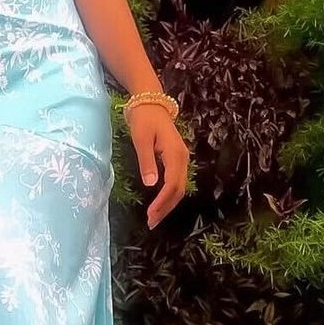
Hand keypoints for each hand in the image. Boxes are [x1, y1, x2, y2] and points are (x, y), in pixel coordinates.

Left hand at [127, 103, 189, 229]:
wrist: (150, 102)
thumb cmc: (144, 119)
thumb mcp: (141, 139)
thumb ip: (146, 161)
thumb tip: (151, 185)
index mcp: (175, 154)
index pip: (172, 185)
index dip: (162, 202)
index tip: (150, 215)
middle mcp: (182, 158)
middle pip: (179, 190)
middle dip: (166, 208)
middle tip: (151, 223)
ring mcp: (181, 159)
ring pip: (179, 187)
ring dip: (168, 204)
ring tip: (154, 218)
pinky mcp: (176, 159)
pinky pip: (176, 181)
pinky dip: (168, 195)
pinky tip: (159, 203)